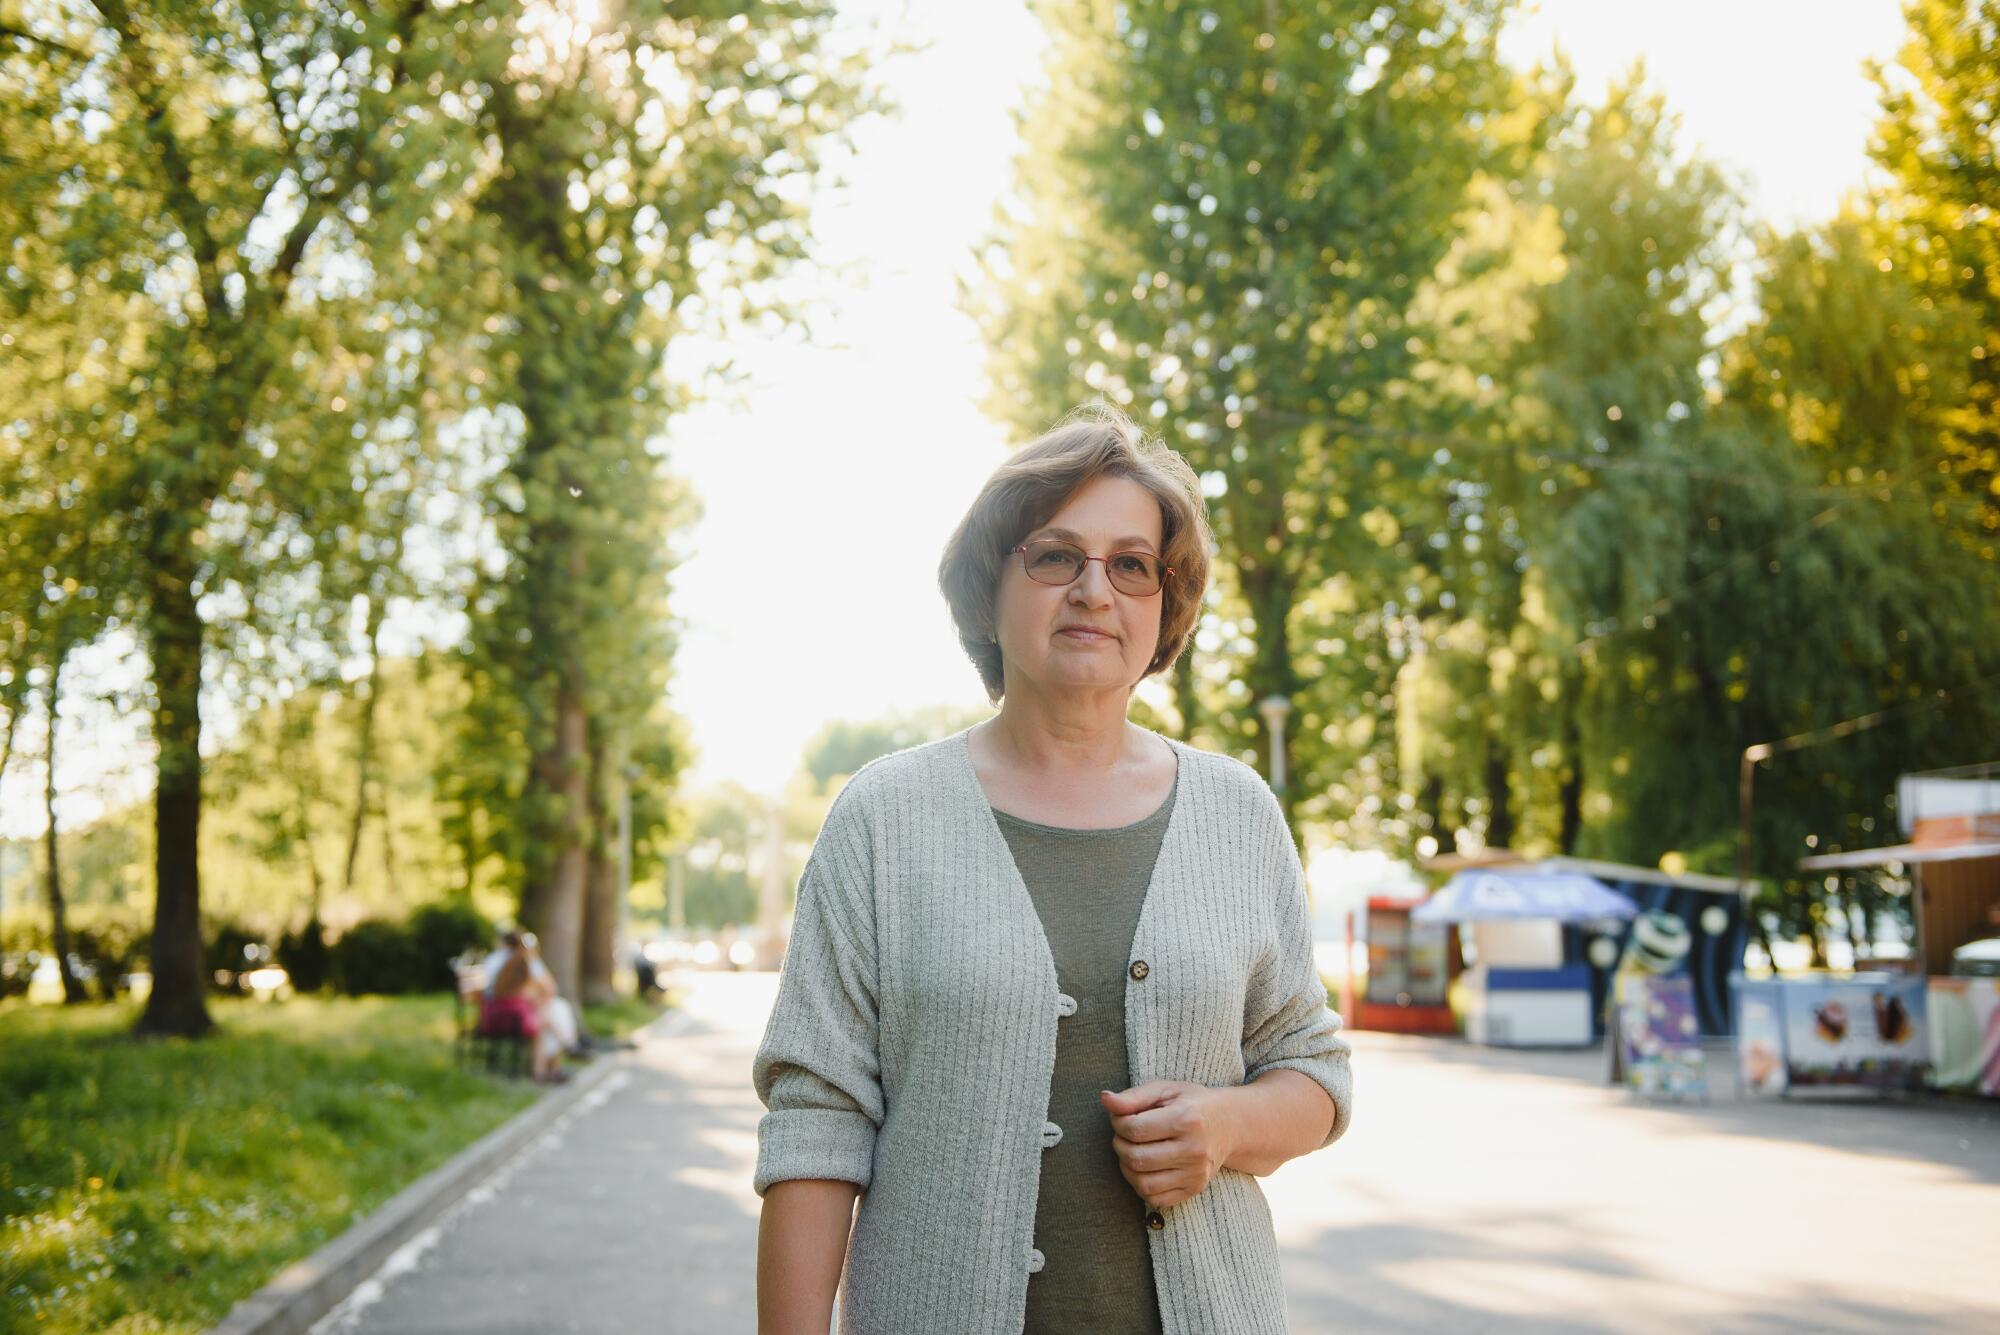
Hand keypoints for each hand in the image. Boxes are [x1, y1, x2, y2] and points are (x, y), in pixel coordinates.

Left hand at [1100, 1081, 1235, 1209]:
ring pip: (1143, 1183)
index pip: (1135, 1129)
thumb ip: (1133, 1097)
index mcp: (1186, 1119)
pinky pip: (1156, 1199)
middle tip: (1124, 1136)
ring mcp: (1195, 1173)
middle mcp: (1193, 1150)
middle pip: (1137, 1158)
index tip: (1120, 1118)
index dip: (1118, 1123)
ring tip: (1132, 1151)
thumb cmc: (1192, 1104)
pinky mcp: (1194, 1189)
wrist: (1230, 1125)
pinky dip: (1141, 1186)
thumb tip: (1105, 1100)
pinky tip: (1145, 1169)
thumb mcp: (1165, 1091)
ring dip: (1127, 1167)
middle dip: (1120, 1145)